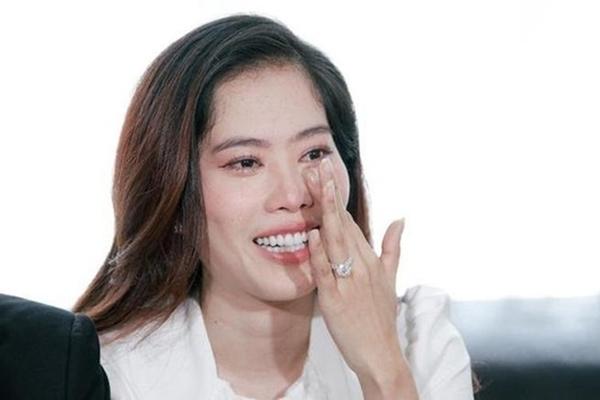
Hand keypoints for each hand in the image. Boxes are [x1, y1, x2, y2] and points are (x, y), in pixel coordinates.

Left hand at [304, 158, 417, 397]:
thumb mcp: (391, 277)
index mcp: (370, 259)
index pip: (350, 221)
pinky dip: (320, 254)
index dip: (336, 196)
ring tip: (314, 187)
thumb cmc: (382, 316)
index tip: (325, 173)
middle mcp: (361, 266)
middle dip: (328, 194)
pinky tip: (313, 234)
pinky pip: (327, 274)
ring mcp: (349, 282)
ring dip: (324, 213)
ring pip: (336, 242)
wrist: (382, 353)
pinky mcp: (336, 301)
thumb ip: (392, 247)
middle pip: (342, 224)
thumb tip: (401, 218)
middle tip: (315, 166)